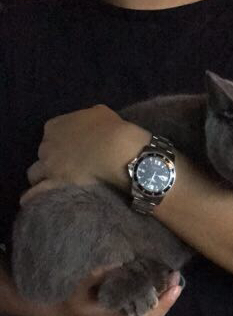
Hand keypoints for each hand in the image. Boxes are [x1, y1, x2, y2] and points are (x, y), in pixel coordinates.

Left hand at [22, 105, 149, 201]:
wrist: (115, 151)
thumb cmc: (111, 130)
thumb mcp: (100, 113)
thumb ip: (88, 118)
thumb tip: (91, 124)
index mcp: (55, 126)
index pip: (50, 136)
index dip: (59, 144)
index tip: (70, 150)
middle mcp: (46, 145)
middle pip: (42, 155)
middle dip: (51, 161)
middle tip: (65, 168)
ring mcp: (48, 166)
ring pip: (34, 174)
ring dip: (41, 179)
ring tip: (51, 187)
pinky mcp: (54, 184)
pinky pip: (36, 193)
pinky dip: (33, 197)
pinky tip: (33, 202)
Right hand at [22, 267, 182, 315]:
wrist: (58, 314)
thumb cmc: (70, 299)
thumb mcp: (80, 287)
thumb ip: (97, 275)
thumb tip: (117, 263)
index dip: (164, 303)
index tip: (175, 286)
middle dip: (168, 299)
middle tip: (176, 277)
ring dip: (163, 300)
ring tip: (171, 280)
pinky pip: (144, 314)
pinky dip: (154, 302)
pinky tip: (159, 288)